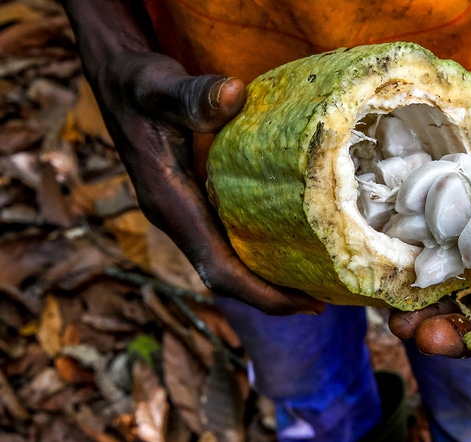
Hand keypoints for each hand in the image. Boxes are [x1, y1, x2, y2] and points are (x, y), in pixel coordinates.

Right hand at [62, 0, 322, 314]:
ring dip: (265, 278)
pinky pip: (225, 240)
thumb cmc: (138, 84)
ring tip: (314, 282)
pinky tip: (287, 243)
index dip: (260, 293)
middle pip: (225, 277)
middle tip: (322, 301)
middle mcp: (176, 218)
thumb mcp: (160, 87)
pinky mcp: (191, 201)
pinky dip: (256, 252)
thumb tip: (232, 94)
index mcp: (170, 205)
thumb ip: (192, 95)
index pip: (218, 268)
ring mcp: (183, 213)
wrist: (115, 79)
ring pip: (225, 262)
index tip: (304, 305)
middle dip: (271, 296)